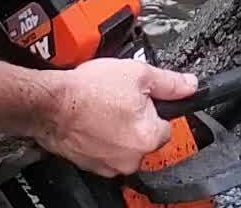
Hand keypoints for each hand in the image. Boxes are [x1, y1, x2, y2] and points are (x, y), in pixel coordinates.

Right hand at [36, 60, 198, 176]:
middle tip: (120, 100)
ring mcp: (110, 165)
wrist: (51, 103)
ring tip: (103, 110)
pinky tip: (93, 121)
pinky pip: (106, 152)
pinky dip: (102, 140)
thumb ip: (169, 82)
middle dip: (137, 119)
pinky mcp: (92, 167)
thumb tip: (189, 85)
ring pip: (126, 146)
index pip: (167, 124)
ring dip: (119, 131)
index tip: (142, 99)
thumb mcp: (138, 73)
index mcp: (149, 137)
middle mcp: (132, 158)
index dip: (155, 107)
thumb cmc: (89, 90)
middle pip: (146, 136)